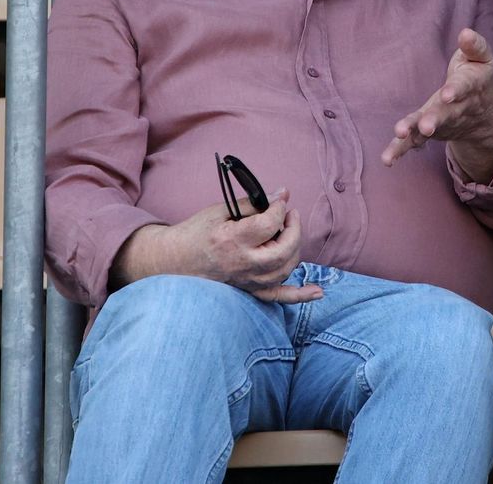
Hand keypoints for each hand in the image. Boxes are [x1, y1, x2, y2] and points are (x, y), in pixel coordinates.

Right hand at [114, 188, 323, 302]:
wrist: (174, 261)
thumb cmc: (195, 232)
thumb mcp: (219, 210)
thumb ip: (251, 204)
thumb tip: (280, 195)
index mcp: (232, 240)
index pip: (269, 223)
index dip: (280, 207)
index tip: (281, 197)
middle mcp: (242, 264)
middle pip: (284, 249)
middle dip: (293, 228)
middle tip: (289, 214)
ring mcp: (247, 281)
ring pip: (286, 268)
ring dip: (294, 248)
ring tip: (287, 232)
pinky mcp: (249, 291)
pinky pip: (279, 298)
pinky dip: (300, 295)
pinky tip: (318, 292)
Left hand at [381, 28, 492, 180]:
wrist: (483, 113)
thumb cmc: (477, 76)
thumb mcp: (482, 59)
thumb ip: (475, 46)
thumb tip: (465, 32)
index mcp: (470, 87)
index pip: (463, 88)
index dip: (455, 91)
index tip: (447, 95)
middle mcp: (456, 109)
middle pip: (445, 115)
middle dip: (435, 120)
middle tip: (426, 127)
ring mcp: (441, 123)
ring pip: (428, 130)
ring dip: (414, 134)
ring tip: (400, 135)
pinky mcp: (428, 132)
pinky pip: (413, 142)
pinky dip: (400, 150)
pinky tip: (387, 159)